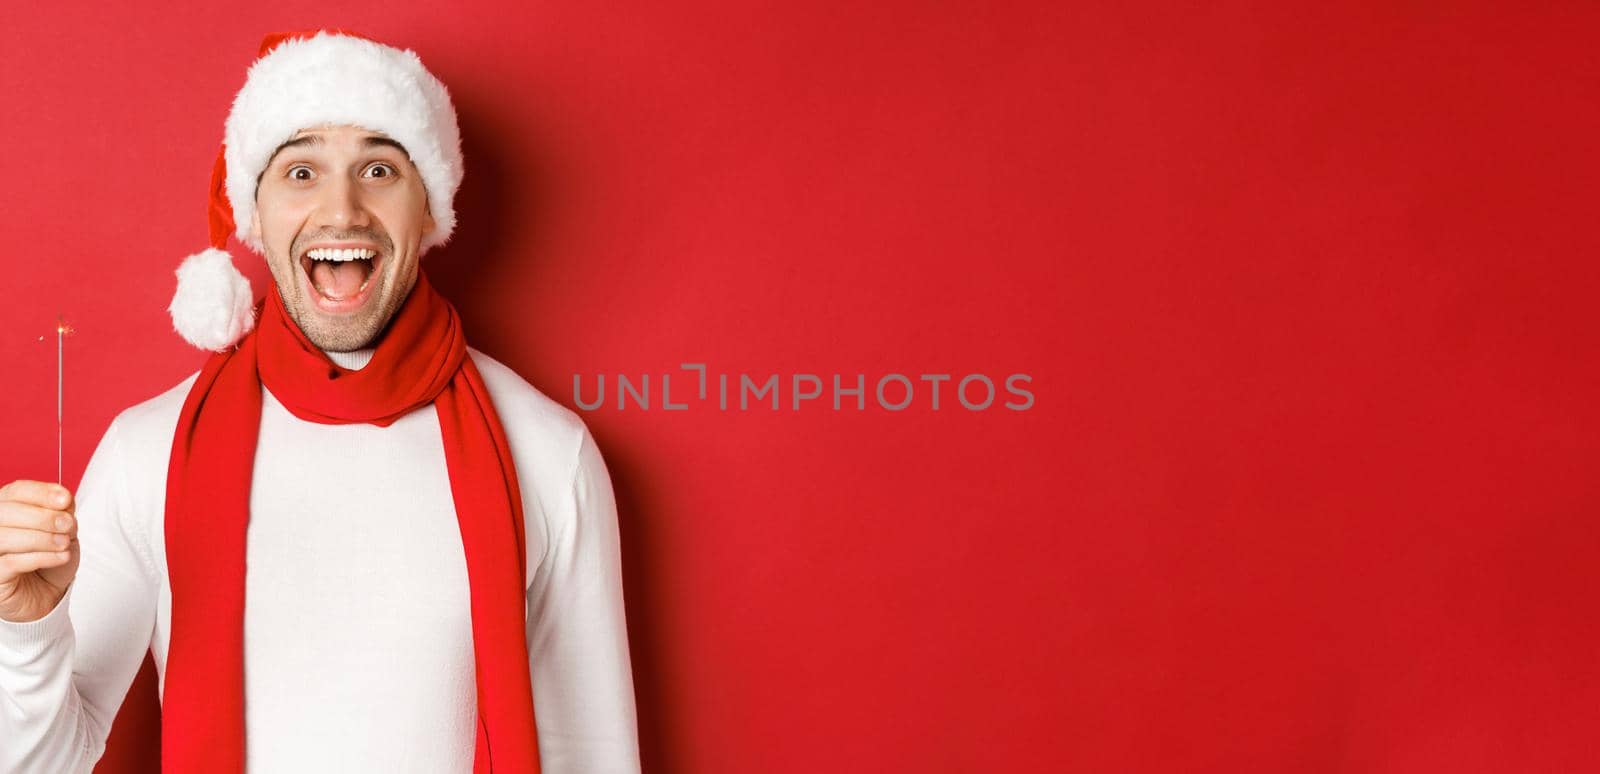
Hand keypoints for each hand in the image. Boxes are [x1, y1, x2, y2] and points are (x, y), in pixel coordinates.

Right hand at [0, 480, 79, 622]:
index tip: (65, 499)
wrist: (46, 594)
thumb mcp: (62, 531)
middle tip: (68, 525)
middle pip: (7, 511)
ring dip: (43, 538)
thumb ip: (61, 512)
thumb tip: (64, 499)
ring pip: (6, 537)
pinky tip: (61, 557)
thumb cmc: (49, 559)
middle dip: (43, 517)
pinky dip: (41, 557)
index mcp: (7, 510)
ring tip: (64, 544)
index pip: (16, 491)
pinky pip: (12, 562)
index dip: (41, 492)